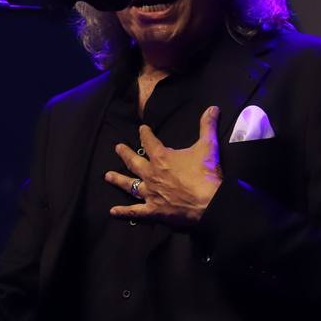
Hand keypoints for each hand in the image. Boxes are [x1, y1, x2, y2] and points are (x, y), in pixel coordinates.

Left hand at [106, 105, 222, 225]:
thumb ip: (207, 126)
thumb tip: (213, 108)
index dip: (145, 134)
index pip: (149, 141)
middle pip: (134, 162)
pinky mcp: (153, 210)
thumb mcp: (208, 146)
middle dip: (125, 154)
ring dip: (118, 180)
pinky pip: (135, 211)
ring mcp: (150, 193)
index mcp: (161, 157)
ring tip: (107, 176)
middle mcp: (151, 174)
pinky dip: (124, 212)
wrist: (209, 203)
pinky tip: (112, 211)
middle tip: (117, 148)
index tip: (142, 129)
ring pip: (130, 185)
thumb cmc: (206, 174)